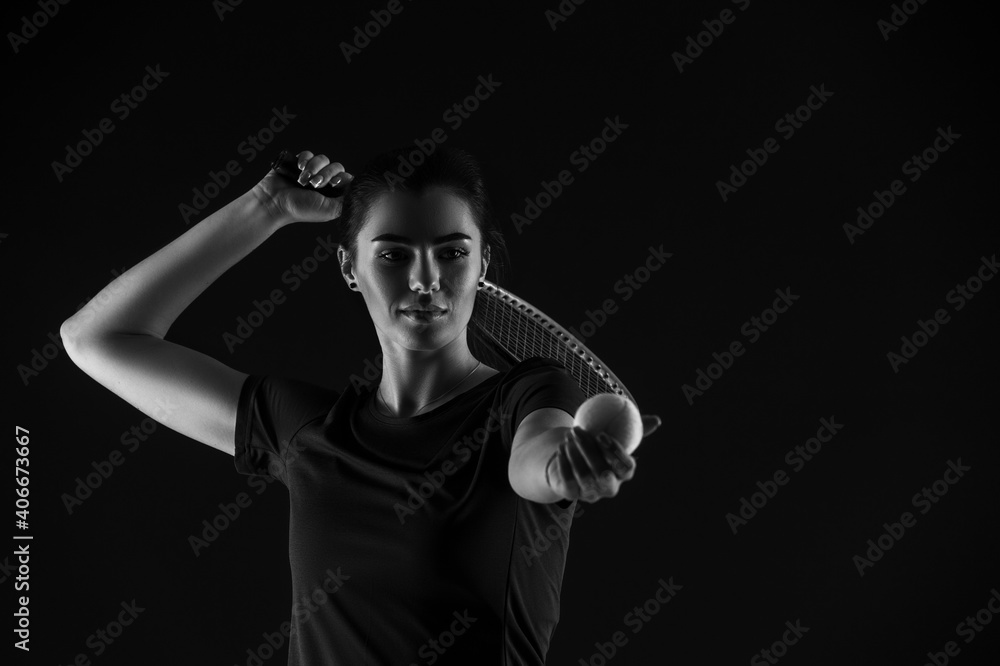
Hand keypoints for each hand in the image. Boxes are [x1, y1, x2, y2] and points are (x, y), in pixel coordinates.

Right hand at [251, 150, 352, 224]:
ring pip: (323, 159)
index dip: (343, 178)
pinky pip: (309, 154)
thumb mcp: (329, 210)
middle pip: (337, 167)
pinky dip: (305, 159)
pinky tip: (299, 168)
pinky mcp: (299, 164)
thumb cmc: (300, 209)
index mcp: (333, 194)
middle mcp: (324, 182)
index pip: (347, 179)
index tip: (334, 183)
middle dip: (326, 174)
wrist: (274, 202)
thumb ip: (347, 200)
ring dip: (314, 167)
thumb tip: (359, 189)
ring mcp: (312, 172)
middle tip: (315, 184)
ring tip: (303, 180)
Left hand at [547, 414, 661, 503]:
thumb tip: (655, 421)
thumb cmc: (597, 447)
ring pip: (584, 477)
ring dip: (574, 454)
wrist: (570, 463)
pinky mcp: (572, 495)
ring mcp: (590, 494)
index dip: (615, 453)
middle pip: (603, 473)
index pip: (626, 468)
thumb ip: (633, 429)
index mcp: (622, 475)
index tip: (602, 434)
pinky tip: (560, 448)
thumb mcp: (613, 437)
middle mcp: (609, 487)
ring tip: (568, 436)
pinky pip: (568, 480)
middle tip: (578, 431)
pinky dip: (563, 463)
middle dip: (590, 451)